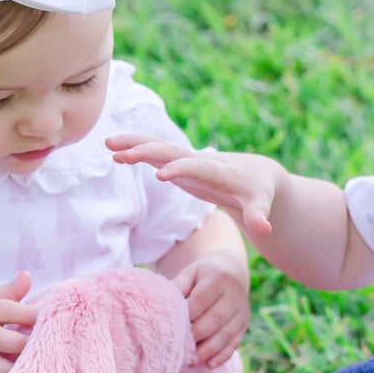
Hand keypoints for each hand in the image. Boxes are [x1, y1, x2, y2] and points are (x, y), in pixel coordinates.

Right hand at [106, 135, 284, 237]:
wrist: (256, 173)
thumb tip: (264, 230)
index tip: (162, 175)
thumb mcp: (261, 204)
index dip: (182, 170)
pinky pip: (155, 153)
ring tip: (109, 143)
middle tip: (122, 155)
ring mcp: (188, 160)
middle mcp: (200, 161)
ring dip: (136, 144)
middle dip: (149, 152)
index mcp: (219, 170)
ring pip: (159, 147)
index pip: (198, 168)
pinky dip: (137, 149)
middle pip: (172, 152)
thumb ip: (258, 216)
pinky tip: (114, 150)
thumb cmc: (258, 191)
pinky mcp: (180, 163)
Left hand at [172, 255, 249, 368]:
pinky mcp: (244, 325)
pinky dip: (222, 356)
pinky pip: (235, 343)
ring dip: (209, 350)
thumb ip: (178, 286)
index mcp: (218, 279)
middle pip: (215, 319)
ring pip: (226, 334)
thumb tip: (162, 304)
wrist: (231, 274)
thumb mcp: (190, 274)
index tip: (173, 329)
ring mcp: (242, 312)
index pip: (201, 301)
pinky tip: (209, 365)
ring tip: (191, 361)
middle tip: (180, 349)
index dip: (187, 316)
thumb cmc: (203, 277)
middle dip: (197, 336)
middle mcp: (234, 295)